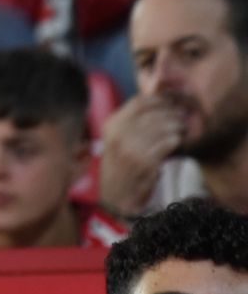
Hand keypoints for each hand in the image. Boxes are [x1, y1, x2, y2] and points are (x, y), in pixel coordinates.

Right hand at [98, 94, 186, 217]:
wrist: (115, 196)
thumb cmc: (120, 164)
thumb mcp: (117, 139)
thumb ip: (131, 120)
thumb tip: (153, 97)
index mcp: (111, 125)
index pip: (139, 102)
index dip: (158, 99)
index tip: (170, 102)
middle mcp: (119, 135)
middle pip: (153, 113)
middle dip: (171, 112)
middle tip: (181, 115)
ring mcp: (131, 149)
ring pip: (162, 127)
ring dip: (176, 126)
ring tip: (181, 128)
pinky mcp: (145, 163)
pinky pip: (167, 144)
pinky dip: (175, 141)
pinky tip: (177, 142)